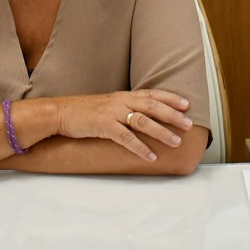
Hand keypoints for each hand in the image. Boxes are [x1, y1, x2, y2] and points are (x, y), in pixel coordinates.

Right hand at [53, 89, 193, 161]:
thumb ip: (126, 108)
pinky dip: (140, 148)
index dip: (170, 98)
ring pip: (143, 121)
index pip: (152, 94)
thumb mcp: (109, 105)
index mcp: (124, 96)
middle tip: (188, 124)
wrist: (61, 112)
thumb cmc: (86, 111)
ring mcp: (113, 113)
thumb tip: (144, 117)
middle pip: (152, 106)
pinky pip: (126, 138)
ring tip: (175, 142)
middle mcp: (121, 101)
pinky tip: (150, 156)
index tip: (186, 104)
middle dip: (172, 115)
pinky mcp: (104, 126)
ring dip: (161, 132)